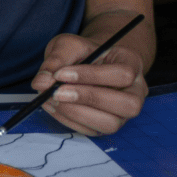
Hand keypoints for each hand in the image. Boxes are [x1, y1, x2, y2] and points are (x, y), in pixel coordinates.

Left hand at [32, 33, 147, 135]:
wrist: (87, 62)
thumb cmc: (82, 52)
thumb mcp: (69, 45)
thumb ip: (56, 60)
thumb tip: (41, 83)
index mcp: (132, 64)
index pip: (123, 74)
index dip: (91, 76)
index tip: (60, 74)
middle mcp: (135, 92)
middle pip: (127, 104)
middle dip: (89, 98)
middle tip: (56, 92)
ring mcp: (123, 113)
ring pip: (111, 124)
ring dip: (77, 113)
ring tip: (51, 99)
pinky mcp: (106, 125)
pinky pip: (92, 131)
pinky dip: (69, 120)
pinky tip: (52, 106)